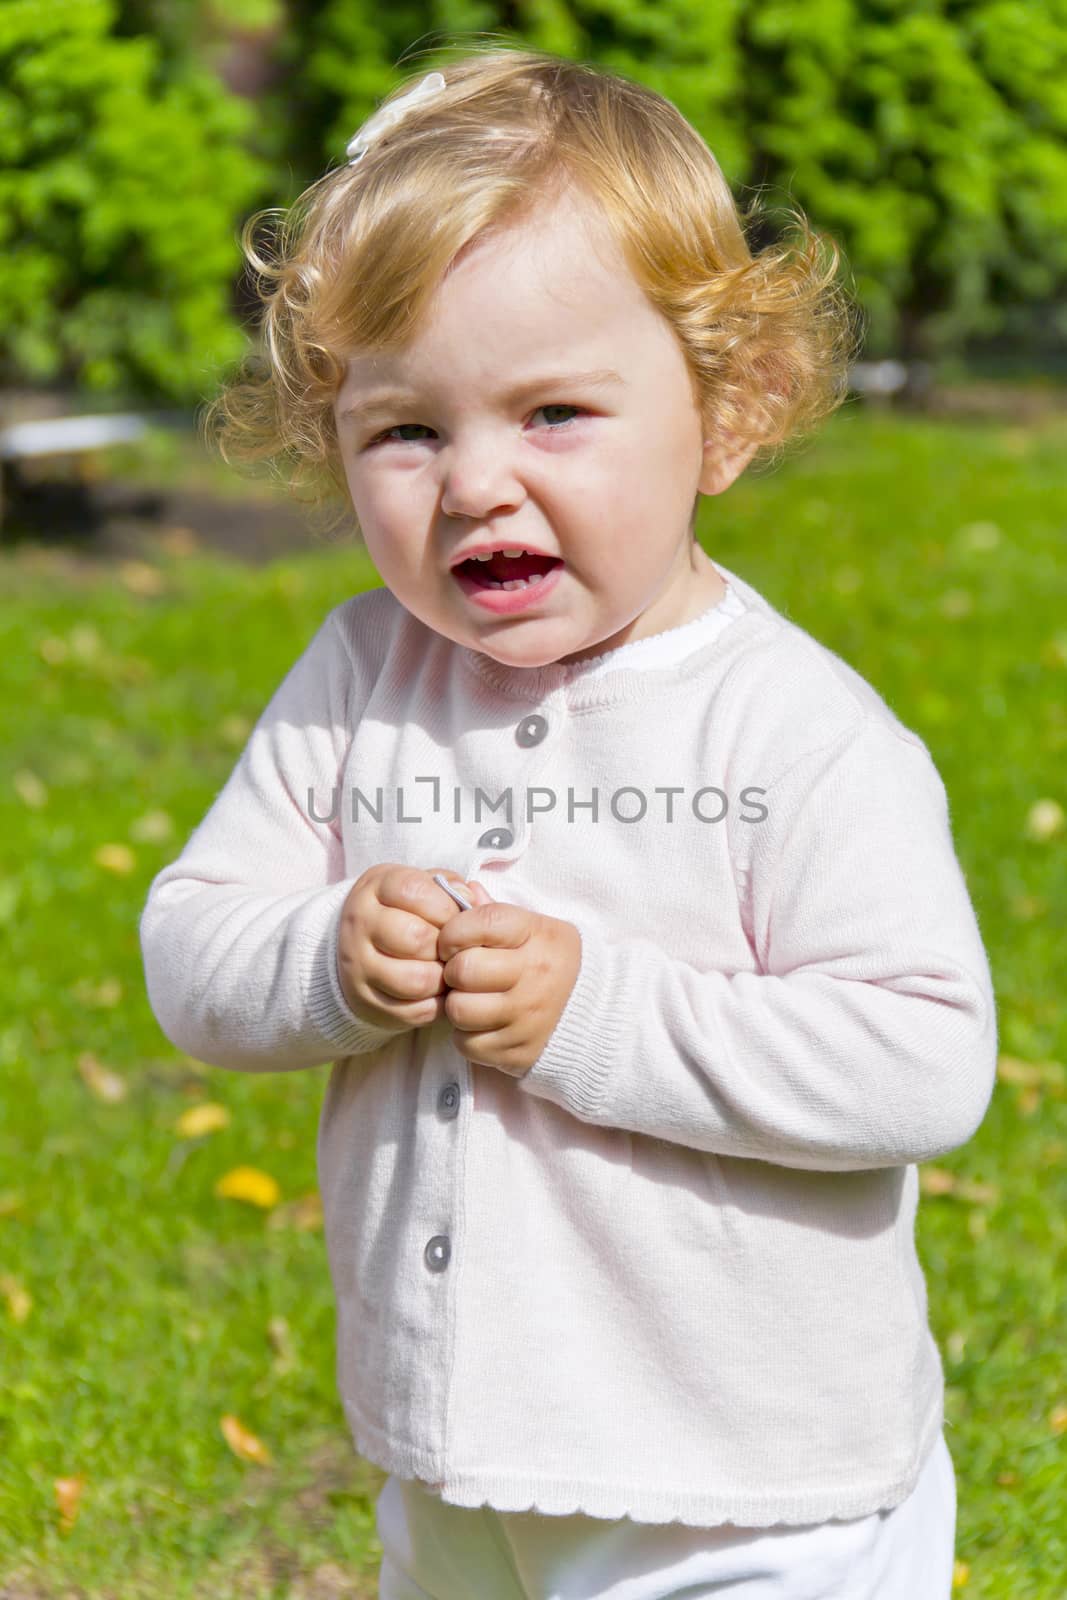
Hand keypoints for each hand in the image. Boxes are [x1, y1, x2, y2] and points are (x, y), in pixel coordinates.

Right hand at [336, 865, 477, 1033]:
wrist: (362, 947)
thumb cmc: (406, 911)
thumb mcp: (422, 888)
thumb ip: (450, 889)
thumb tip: (471, 900)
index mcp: (374, 887)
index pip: (413, 891)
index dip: (445, 906)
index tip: (454, 917)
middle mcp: (359, 924)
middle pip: (415, 938)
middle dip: (446, 947)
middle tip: (454, 949)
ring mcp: (358, 966)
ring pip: (416, 980)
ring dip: (443, 979)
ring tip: (449, 970)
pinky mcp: (366, 1002)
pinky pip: (414, 1012)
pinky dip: (437, 1005)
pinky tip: (439, 991)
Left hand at [437, 882, 581, 1076]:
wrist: (599, 1010)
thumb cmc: (552, 961)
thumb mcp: (534, 928)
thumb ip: (494, 913)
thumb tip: (458, 892)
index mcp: (537, 935)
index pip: (482, 922)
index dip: (454, 931)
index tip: (453, 940)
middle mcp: (535, 976)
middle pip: (464, 970)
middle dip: (453, 971)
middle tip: (462, 973)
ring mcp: (528, 1017)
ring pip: (459, 1010)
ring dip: (457, 1005)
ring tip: (473, 999)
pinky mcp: (520, 1051)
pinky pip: (468, 1044)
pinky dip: (468, 1036)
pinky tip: (483, 1024)